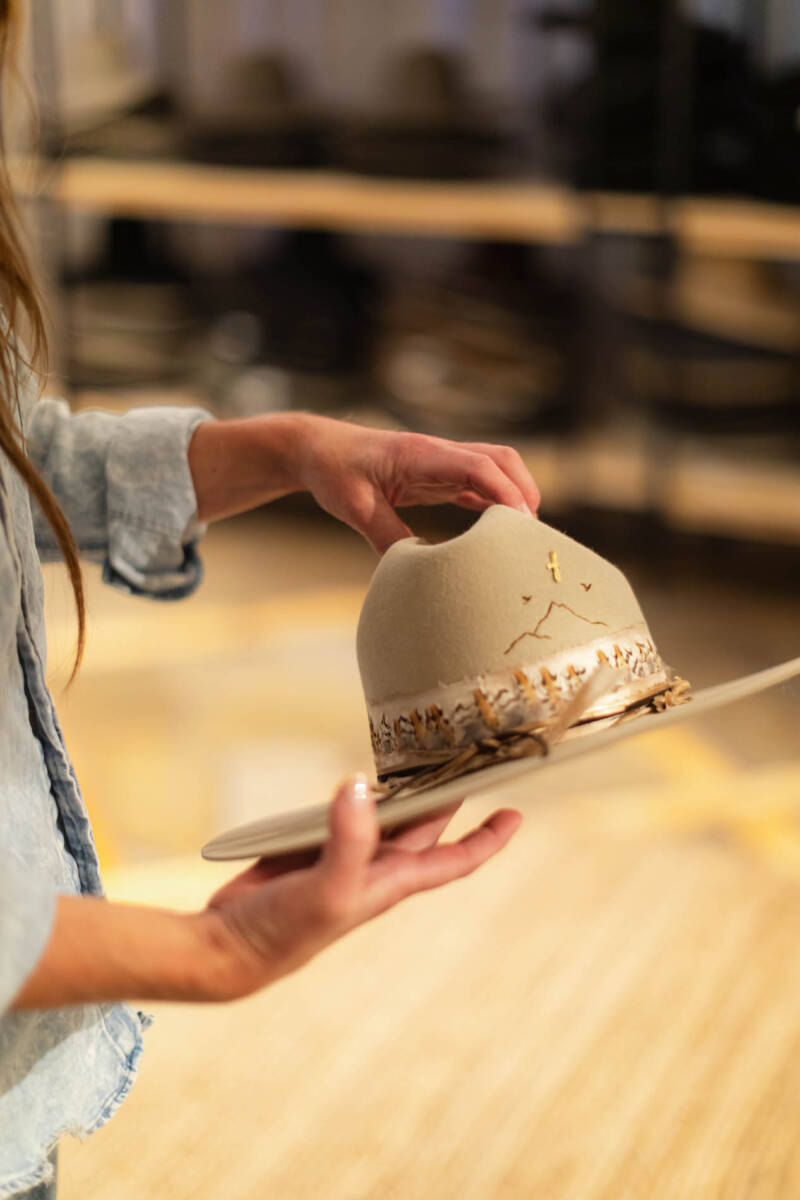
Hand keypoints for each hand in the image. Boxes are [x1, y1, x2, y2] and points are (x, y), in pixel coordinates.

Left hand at [188, 414, 539, 551]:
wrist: (317, 449)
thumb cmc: (333, 471)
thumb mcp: (354, 507)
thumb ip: (385, 535)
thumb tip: (416, 570)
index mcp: (421, 453)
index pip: (478, 465)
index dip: (506, 491)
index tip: (523, 522)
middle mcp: (438, 452)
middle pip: (500, 459)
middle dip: (524, 490)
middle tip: (532, 534)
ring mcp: (441, 461)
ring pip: (494, 468)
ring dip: (514, 495)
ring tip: (523, 537)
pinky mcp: (437, 474)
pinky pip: (477, 483)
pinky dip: (496, 502)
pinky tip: (500, 531)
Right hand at [202, 775, 520, 999]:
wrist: (229, 946)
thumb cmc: (285, 931)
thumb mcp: (328, 888)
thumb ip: (349, 839)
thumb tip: (361, 786)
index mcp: (391, 881)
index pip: (454, 858)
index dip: (488, 838)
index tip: (515, 813)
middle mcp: (374, 867)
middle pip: (425, 825)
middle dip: (450, 795)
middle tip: (472, 755)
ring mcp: (342, 855)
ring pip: (385, 814)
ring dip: (403, 788)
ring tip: (422, 750)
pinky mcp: (310, 846)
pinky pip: (344, 811)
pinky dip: (356, 791)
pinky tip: (359, 773)